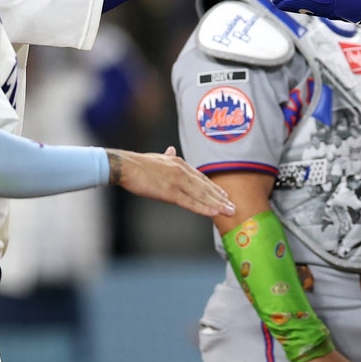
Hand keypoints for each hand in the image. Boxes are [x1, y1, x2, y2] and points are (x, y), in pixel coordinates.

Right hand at [109, 146, 235, 216]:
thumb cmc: (139, 163)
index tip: (224, 195)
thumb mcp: (158, 157)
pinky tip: (214, 213)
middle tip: (233, 207)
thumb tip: (172, 148)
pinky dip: (203, 208)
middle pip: (205, 187)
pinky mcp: (170, 192)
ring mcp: (178, 182)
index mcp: (180, 164)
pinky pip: (190, 202)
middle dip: (221, 198)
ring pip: (201, 196)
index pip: (201, 178)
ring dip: (217, 205)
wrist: (126, 166)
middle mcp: (183, 172)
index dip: (214, 188)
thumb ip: (168, 155)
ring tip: (229, 212)